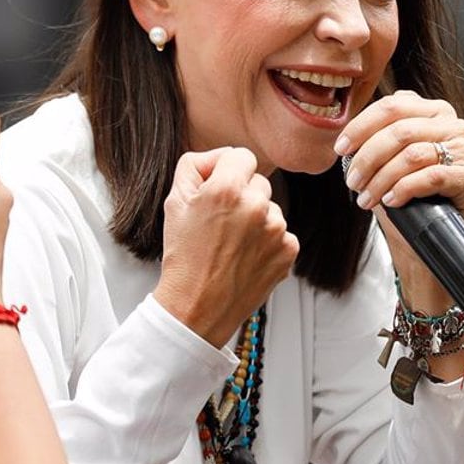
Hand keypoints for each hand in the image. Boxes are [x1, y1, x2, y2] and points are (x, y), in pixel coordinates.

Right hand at [153, 146, 298, 347]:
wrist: (197, 308)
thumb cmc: (184, 257)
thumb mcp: (174, 202)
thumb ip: (195, 166)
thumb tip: (217, 158)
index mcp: (227, 189)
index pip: (241, 156)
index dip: (227, 170)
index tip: (219, 187)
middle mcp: (256, 205)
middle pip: (259, 182)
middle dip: (242, 196)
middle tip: (220, 222)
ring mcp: (276, 229)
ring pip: (270, 209)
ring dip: (255, 220)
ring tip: (232, 245)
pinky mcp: (289, 250)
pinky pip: (281, 233)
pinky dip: (267, 242)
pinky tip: (245, 257)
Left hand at [336, 90, 463, 311]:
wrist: (427, 231)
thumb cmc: (406, 193)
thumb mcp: (387, 159)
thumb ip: (374, 138)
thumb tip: (346, 139)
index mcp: (432, 110)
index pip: (392, 106)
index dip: (361, 127)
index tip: (340, 148)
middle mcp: (453, 124)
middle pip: (400, 131)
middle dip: (368, 158)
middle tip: (353, 181)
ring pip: (413, 155)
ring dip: (381, 179)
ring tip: (366, 197)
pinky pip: (431, 177)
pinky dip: (404, 189)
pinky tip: (391, 200)